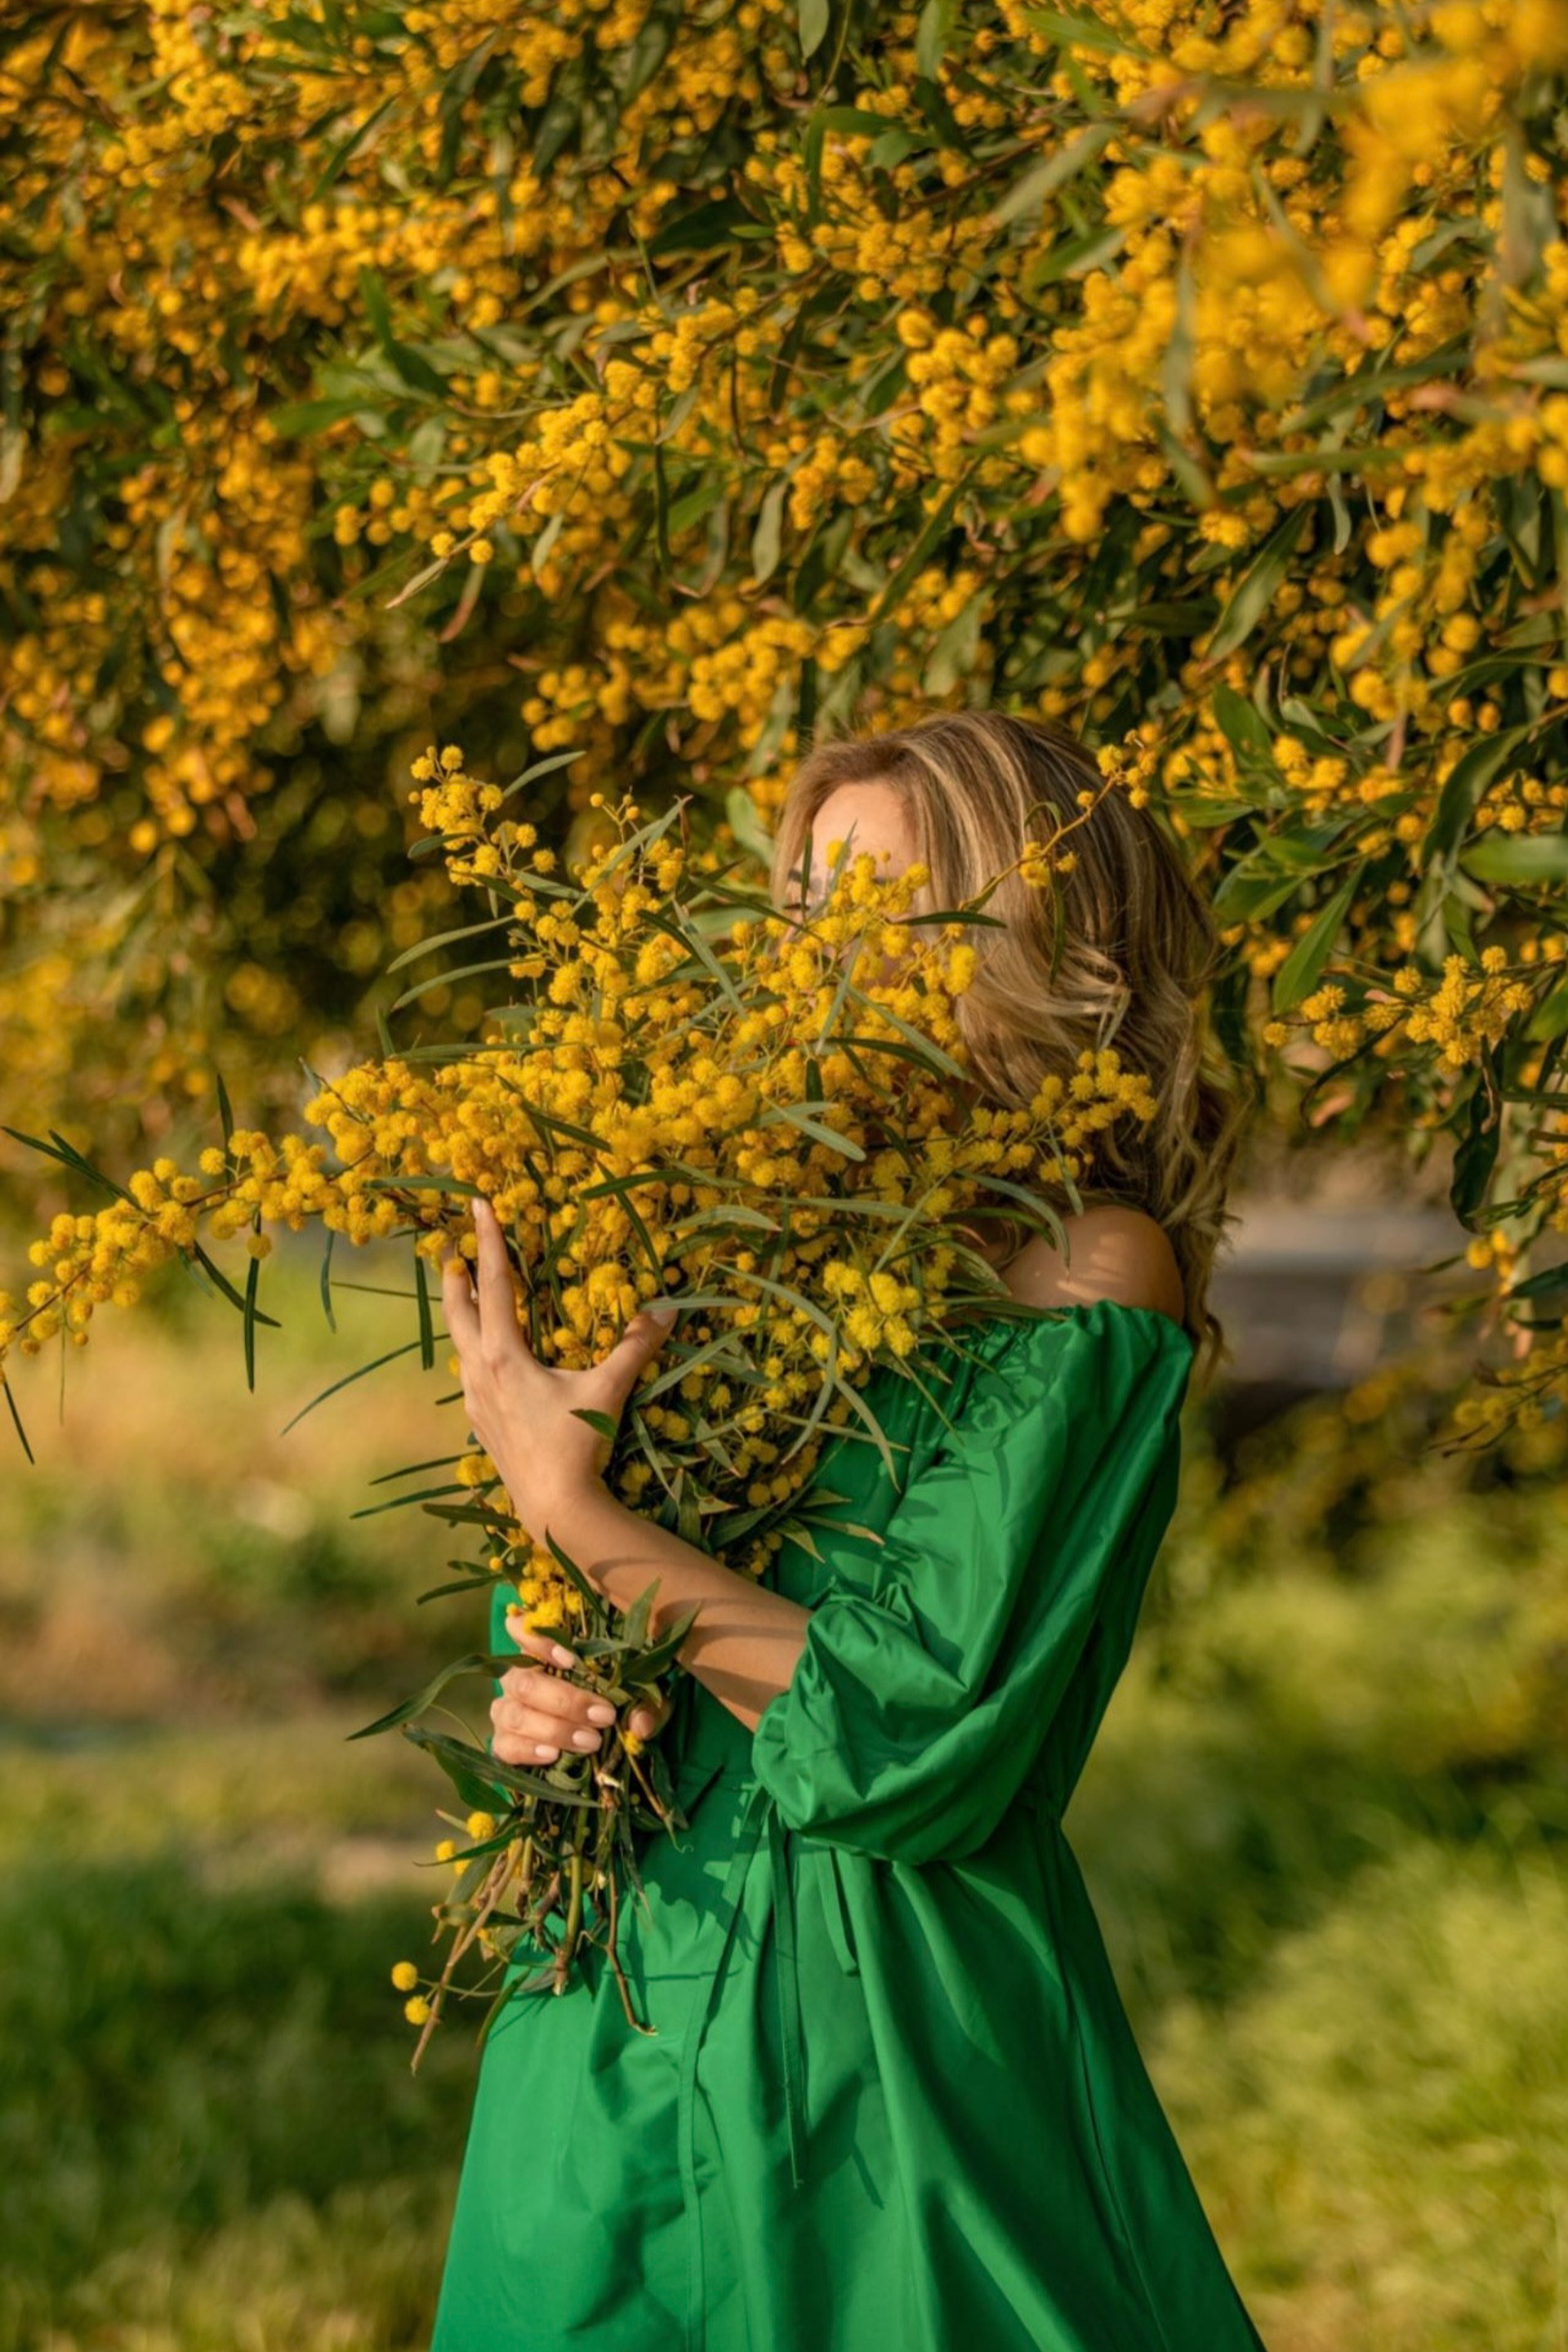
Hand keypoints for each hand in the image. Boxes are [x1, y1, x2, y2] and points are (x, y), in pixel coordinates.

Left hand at [439, 1194, 678, 1538]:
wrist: (553, 1507)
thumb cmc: (577, 1445)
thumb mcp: (607, 1390)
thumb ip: (635, 1347)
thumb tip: (666, 1309)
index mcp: (503, 1353)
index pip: (493, 1284)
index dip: (488, 1240)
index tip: (477, 1205)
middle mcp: (479, 1372)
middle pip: (458, 1311)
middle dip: (456, 1276)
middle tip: (451, 1249)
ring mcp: (475, 1400)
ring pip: (460, 1345)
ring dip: (462, 1316)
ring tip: (466, 1299)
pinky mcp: (481, 1423)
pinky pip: (471, 1375)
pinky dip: (474, 1353)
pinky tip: (487, 1361)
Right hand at [492, 1614, 673, 1760]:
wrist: (594, 1745)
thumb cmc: (615, 1706)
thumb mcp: (639, 1701)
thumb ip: (644, 1706)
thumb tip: (640, 1725)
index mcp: (545, 1653)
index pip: (521, 1628)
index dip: (538, 1639)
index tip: (572, 1660)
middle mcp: (520, 1678)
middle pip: (522, 1680)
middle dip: (564, 1700)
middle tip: (603, 1716)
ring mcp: (507, 1710)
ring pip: (512, 1713)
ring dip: (553, 1728)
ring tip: (590, 1742)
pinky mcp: (504, 1744)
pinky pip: (503, 1746)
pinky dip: (527, 1750)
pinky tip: (553, 1754)